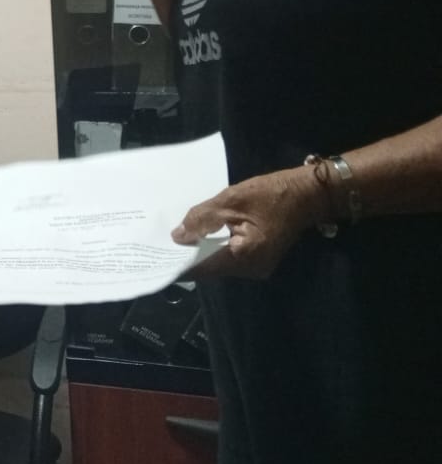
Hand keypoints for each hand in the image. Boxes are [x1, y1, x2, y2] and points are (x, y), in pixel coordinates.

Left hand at [172, 168, 325, 279]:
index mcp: (245, 256)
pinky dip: (214, 250)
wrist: (307, 195)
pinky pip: (230, 259)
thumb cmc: (271, 194)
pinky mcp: (258, 260)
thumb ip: (202, 218)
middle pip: (211, 268)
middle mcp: (251, 269)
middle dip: (188, 256)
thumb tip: (177, 237)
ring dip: (200, 253)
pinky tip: (199, 238)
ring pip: (219, 264)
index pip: (204, 267)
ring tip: (176, 240)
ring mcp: (257, 267)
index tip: (157, 258)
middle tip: (160, 246)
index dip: (180, 263)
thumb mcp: (230, 200)